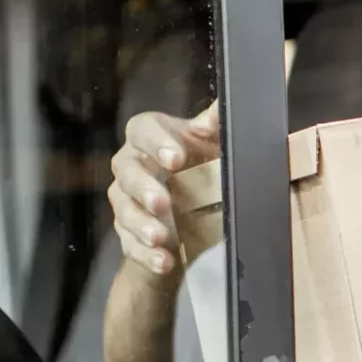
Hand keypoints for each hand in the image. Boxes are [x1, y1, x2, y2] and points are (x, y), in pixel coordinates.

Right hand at [108, 101, 219, 277]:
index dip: (156, 142)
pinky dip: (147, 255)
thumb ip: (216, 123)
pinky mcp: (129, 234)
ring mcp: (126, 202)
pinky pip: (131, 244)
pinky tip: (164, 260)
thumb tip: (236, 101)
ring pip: (125, 210)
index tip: (176, 157)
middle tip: (162, 202)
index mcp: (149, 138)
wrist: (189, 215)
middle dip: (143, 187)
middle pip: (126, 172)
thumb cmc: (197, 167)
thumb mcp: (210, 144)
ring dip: (142, 225)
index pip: (142, 130)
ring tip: (161, 237)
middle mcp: (131, 166)